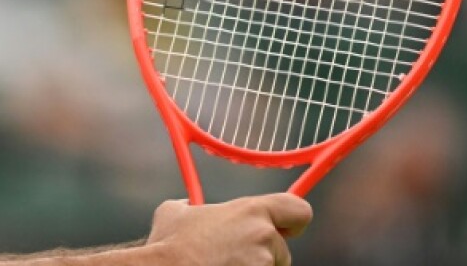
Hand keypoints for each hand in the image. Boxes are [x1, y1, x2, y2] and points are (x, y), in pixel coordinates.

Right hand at [146, 194, 312, 265]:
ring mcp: (262, 265)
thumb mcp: (175, 213)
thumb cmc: (168, 246)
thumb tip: (189, 206)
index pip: (298, 210)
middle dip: (263, 257)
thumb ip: (192, 207)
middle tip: (234, 260)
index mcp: (251, 211)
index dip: (291, 221)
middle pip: (282, 252)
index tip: (282, 230)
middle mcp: (264, 237)